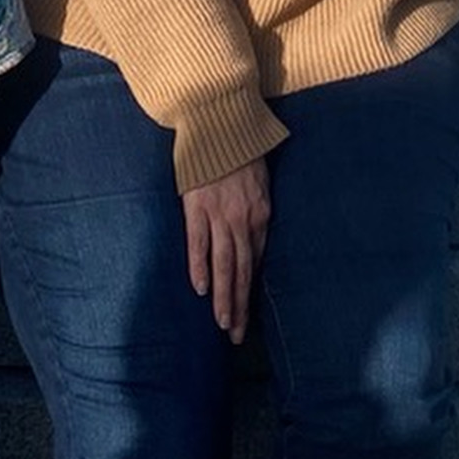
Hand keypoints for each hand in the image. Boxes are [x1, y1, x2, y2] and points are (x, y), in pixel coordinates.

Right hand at [181, 159, 270, 339]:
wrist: (221, 123)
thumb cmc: (241, 152)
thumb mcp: (259, 182)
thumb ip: (255, 211)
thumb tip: (251, 238)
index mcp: (261, 213)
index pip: (255, 260)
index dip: (249, 289)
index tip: (246, 314)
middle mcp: (243, 219)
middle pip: (242, 270)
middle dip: (239, 305)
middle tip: (235, 335)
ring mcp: (220, 214)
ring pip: (224, 264)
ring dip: (224, 296)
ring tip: (222, 323)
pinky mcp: (197, 207)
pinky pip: (199, 242)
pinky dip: (200, 266)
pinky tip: (201, 288)